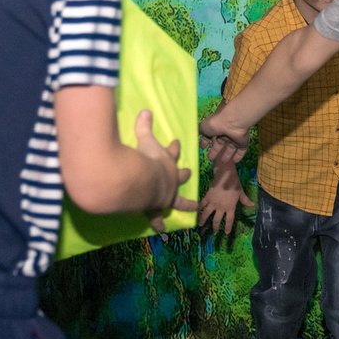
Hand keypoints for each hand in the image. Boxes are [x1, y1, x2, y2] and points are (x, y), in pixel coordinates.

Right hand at [133, 110, 196, 231]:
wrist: (145, 182)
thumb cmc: (145, 159)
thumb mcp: (145, 140)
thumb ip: (144, 126)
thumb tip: (146, 110)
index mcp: (167, 162)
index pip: (172, 152)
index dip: (174, 148)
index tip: (177, 143)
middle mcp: (170, 180)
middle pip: (181, 176)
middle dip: (185, 174)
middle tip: (190, 173)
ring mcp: (164, 195)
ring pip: (178, 200)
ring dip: (186, 204)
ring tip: (194, 209)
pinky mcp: (155, 208)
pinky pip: (157, 218)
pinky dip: (159, 223)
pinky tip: (162, 229)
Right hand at [201, 104, 249, 166]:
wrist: (233, 121)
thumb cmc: (216, 123)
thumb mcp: (203, 127)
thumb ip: (198, 131)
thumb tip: (193, 134)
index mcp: (214, 127)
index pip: (209, 136)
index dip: (205, 142)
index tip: (202, 148)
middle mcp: (224, 132)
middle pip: (220, 143)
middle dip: (215, 150)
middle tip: (210, 158)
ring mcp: (234, 136)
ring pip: (231, 147)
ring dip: (227, 154)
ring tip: (223, 161)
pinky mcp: (242, 141)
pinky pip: (241, 150)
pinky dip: (238, 155)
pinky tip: (235, 161)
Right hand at [201, 179, 243, 239]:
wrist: (225, 176)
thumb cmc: (234, 184)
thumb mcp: (241, 192)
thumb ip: (245, 200)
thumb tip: (252, 205)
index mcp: (230, 207)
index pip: (229, 220)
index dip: (227, 227)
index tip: (226, 232)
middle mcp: (221, 207)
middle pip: (217, 220)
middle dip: (215, 227)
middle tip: (214, 231)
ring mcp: (213, 203)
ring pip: (207, 214)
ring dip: (203, 220)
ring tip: (200, 225)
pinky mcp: (207, 197)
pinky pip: (202, 205)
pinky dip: (198, 209)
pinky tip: (196, 212)